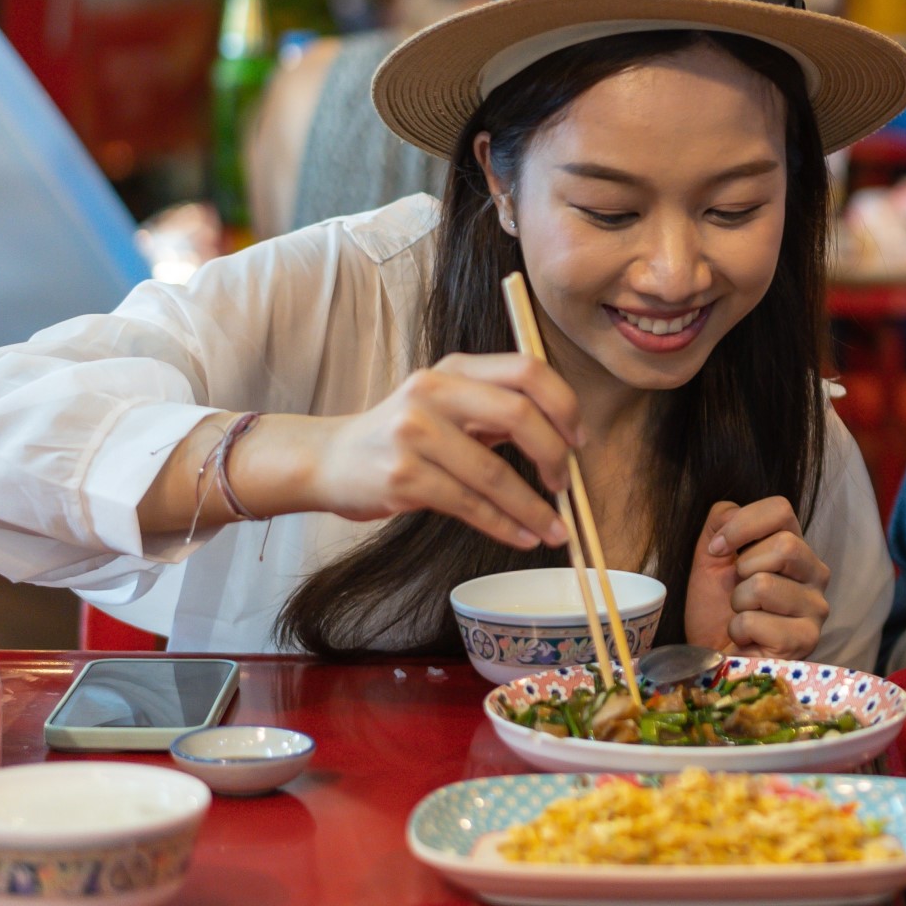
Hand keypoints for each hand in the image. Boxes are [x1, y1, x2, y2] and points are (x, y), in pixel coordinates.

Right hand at [307, 353, 578, 548]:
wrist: (327, 460)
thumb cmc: (400, 435)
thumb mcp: (444, 405)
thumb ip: (495, 411)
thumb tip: (562, 439)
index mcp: (455, 368)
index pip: (527, 370)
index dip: (564, 404)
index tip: (579, 438)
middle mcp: (433, 391)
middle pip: (519, 415)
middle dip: (554, 456)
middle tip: (566, 484)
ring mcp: (414, 433)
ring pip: (495, 473)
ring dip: (534, 508)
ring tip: (555, 530)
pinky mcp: (402, 477)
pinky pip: (469, 505)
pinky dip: (504, 525)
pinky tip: (522, 536)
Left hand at [685, 497, 830, 659]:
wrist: (710, 658)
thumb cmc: (715, 610)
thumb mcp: (710, 557)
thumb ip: (721, 522)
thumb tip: (733, 515)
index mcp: (795, 548)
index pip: (781, 510)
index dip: (742, 524)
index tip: (717, 549)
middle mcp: (815, 575)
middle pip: (785, 545)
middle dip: (743, 569)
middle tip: (736, 592)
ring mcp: (816, 609)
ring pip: (765, 585)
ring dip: (738, 604)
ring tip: (742, 617)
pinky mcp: (805, 640)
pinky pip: (757, 621)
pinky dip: (739, 630)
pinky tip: (747, 640)